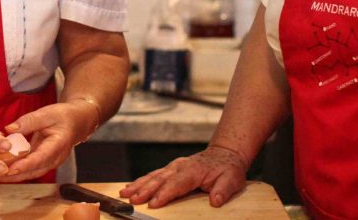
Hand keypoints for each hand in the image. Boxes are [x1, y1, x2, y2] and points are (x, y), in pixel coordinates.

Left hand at [0, 102, 97, 182]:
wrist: (77, 122)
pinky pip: (30, 168)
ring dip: (14, 175)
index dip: (25, 165)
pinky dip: (17, 169)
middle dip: (14, 175)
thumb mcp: (46, 113)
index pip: (40, 158)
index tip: (10, 169)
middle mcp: (55, 158)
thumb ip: (28, 122)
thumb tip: (9, 129)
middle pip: (34, 171)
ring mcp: (50, 162)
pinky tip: (2, 168)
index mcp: (58, 145)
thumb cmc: (64, 116)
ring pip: (31, 173)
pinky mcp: (44, 162)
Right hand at [118, 146, 248, 207]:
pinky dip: (140, 181)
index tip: (153, 203)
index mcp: (193, 170)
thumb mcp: (232, 179)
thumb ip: (224, 190)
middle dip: (145, 191)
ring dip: (138, 185)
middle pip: (159, 180)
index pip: (176, 183)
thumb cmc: (228, 169)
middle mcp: (179, 167)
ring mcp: (173, 167)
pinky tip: (130, 187)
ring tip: (124, 194)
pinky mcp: (170, 169)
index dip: (164, 194)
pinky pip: (153, 175)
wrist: (225, 154)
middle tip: (132, 200)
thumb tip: (216, 200)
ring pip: (152, 176)